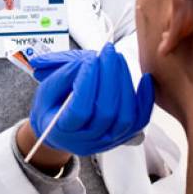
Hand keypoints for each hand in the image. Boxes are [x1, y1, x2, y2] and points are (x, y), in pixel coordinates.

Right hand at [28, 44, 154, 155]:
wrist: (60, 131)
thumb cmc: (53, 108)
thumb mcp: (47, 90)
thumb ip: (63, 76)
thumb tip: (87, 61)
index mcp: (62, 131)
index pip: (80, 110)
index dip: (87, 83)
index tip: (90, 59)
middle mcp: (87, 141)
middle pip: (106, 112)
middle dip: (109, 77)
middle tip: (108, 52)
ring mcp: (108, 141)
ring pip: (125, 116)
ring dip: (124, 83)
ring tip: (117, 59)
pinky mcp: (124, 136)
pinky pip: (140, 120)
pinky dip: (146, 99)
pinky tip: (145, 78)